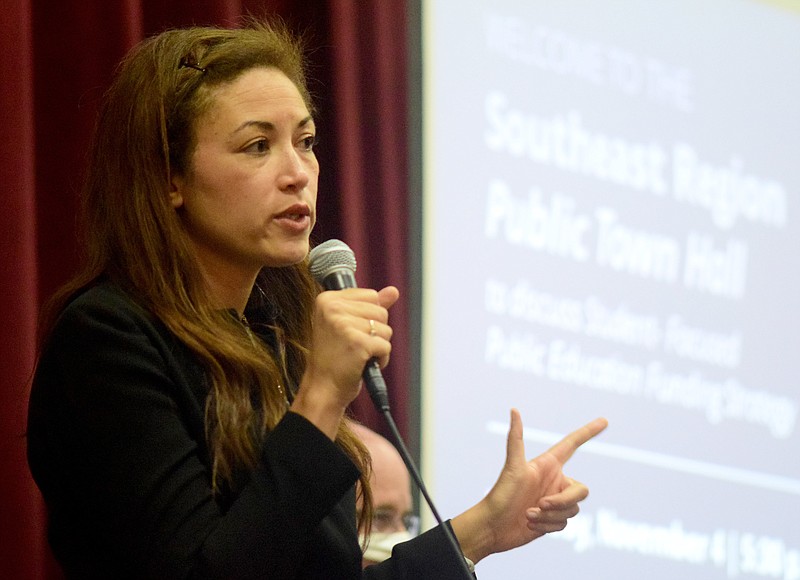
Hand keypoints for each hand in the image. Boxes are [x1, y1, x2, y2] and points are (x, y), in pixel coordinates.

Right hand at [292, 285, 398, 437]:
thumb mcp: (348, 325)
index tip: (350, 332)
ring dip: (378, 346)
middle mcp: (332, 308)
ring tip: (358, 356)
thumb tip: (394, 291)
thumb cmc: (334, 359)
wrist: (323, 389)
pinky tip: (363, 364)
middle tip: (354, 346)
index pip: (371, 295)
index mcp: (327, 299)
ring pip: (386, 328)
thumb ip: (370, 306)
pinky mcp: (357, 343)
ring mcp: (344, 324)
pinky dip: (381, 358)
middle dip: (375, 332)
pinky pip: (386, 345)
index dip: (368, 317)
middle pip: (380, 311)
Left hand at [452, 409, 607, 562]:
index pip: (572, 444)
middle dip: (563, 501)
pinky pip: (564, 524)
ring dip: (550, 516)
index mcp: (548, 464)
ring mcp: (555, 500)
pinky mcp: (553, 520)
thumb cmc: (500, 494)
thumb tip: (513, 409)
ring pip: (573, 510)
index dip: (588, 432)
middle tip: (541, 504)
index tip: (604, 420)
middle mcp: (554, 480)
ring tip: (528, 514)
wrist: (492, 526)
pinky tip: (529, 524)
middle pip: (581, 490)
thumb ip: (515, 438)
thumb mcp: (512, 467)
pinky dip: (547, 526)